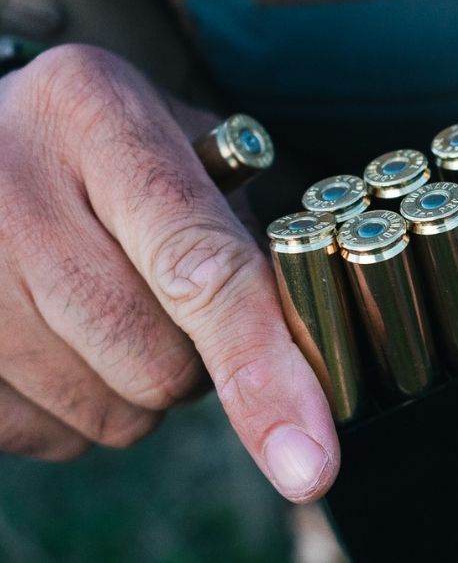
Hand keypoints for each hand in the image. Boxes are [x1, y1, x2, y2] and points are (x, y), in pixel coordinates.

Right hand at [0, 45, 337, 502]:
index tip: (310, 459)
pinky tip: (54, 340)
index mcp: (95, 115)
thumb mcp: (173, 140)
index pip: (202, 267)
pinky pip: (46, 437)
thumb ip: (243, 230)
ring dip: (137, 392)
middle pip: (159, 361)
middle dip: (197, 363)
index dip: (264, 370)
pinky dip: (75, 414)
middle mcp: (7, 184)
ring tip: (105, 311)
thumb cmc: (98, 146)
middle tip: (174, 307)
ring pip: (108, 412)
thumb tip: (302, 361)